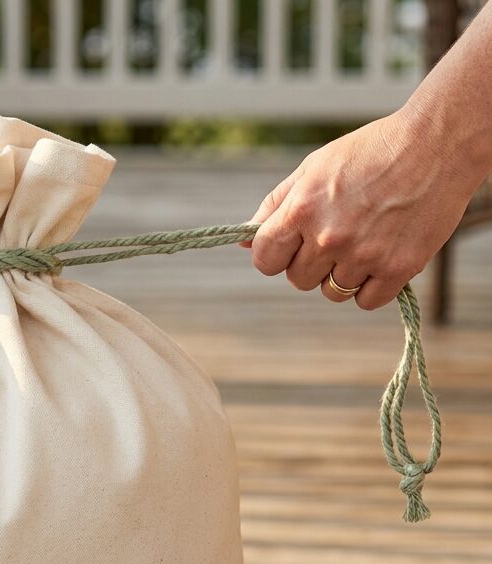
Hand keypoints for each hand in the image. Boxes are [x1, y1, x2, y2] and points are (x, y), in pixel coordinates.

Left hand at [242, 108, 476, 308]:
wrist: (439, 142)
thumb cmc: (372, 151)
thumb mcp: (314, 167)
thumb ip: (275, 205)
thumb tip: (243, 241)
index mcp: (302, 210)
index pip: (264, 260)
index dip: (273, 256)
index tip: (289, 247)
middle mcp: (329, 237)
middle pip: (298, 280)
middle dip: (311, 263)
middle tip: (339, 233)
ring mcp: (363, 255)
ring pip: (332, 292)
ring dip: (343, 274)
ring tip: (364, 239)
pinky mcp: (398, 268)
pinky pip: (366, 301)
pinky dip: (371, 287)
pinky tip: (381, 257)